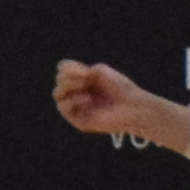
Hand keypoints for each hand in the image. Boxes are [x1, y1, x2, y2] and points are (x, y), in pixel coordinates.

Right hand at [49, 59, 170, 141]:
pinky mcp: (79, 121)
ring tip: (84, 85)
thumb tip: (60, 75)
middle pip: (59, 81)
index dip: (68, 68)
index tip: (84, 70)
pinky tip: (87, 99)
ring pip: (57, 94)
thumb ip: (77, 70)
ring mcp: (78, 108)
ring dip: (68, 86)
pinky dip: (73, 100)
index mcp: (83, 82)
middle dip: (69, 76)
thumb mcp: (98, 71)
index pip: (62, 72)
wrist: (132, 106)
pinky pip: (63, 107)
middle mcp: (78, 95)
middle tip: (85, 78)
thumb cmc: (119, 88)